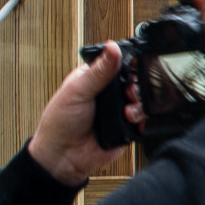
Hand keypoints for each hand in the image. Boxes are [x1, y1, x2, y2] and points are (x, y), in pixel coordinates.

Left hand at [27, 44, 130, 188]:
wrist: (63, 157)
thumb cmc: (60, 123)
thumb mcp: (77, 90)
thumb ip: (98, 71)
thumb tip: (112, 47)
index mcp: (95, 78)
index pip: (118, 64)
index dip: (128, 66)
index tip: (132, 69)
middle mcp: (109, 94)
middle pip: (135, 82)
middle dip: (136, 87)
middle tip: (128, 92)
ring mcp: (119, 111)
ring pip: (142, 101)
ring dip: (138, 105)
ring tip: (127, 111)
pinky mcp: (127, 128)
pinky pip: (143, 121)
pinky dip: (141, 121)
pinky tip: (130, 121)